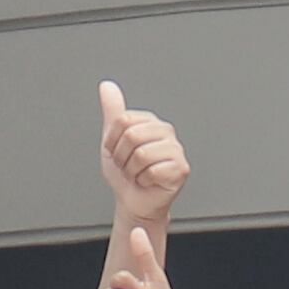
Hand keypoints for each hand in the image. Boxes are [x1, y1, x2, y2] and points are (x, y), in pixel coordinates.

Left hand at [100, 80, 189, 224]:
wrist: (133, 202)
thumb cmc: (126, 174)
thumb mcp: (112, 140)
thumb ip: (113, 111)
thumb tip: (107, 86)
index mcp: (151, 122)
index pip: (123, 121)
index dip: (112, 141)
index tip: (118, 152)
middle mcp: (166, 132)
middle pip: (132, 136)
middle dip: (122, 157)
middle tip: (128, 166)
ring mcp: (176, 150)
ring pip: (141, 154)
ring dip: (132, 170)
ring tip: (138, 174)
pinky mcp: (181, 169)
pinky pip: (152, 171)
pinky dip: (144, 181)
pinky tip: (148, 182)